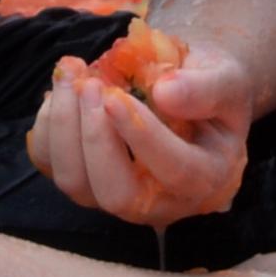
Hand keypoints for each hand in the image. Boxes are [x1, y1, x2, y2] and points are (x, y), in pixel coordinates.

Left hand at [25, 39, 254, 227]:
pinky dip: (48, 125)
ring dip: (65, 127)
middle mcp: (159, 201)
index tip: (116, 97)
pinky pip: (51, 165)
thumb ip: (205, 88)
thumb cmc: (212, 89)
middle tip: (92, 85)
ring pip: (76, 184)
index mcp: (205, 178)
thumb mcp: (227, 80)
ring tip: (73, 75)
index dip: (142, 136)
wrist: (188, 92)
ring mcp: (116, 194)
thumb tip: (165, 92)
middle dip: (96, 139)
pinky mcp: (83, 178)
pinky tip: (63, 90)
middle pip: (116, 195)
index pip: (174, 171)